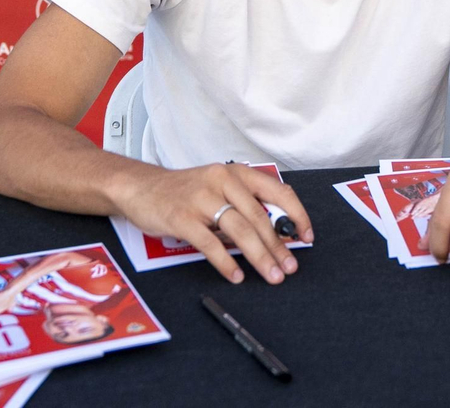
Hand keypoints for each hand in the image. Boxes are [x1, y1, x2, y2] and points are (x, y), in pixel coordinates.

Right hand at [113, 161, 313, 284]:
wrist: (142, 188)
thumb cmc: (186, 191)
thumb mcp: (220, 186)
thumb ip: (245, 203)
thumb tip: (279, 230)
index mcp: (238, 173)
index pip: (277, 192)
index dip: (296, 215)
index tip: (307, 236)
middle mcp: (223, 180)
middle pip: (259, 217)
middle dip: (278, 246)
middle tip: (290, 267)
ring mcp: (201, 198)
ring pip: (239, 230)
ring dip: (259, 256)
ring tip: (272, 275)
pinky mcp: (181, 217)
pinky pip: (210, 243)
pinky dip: (226, 262)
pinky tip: (236, 275)